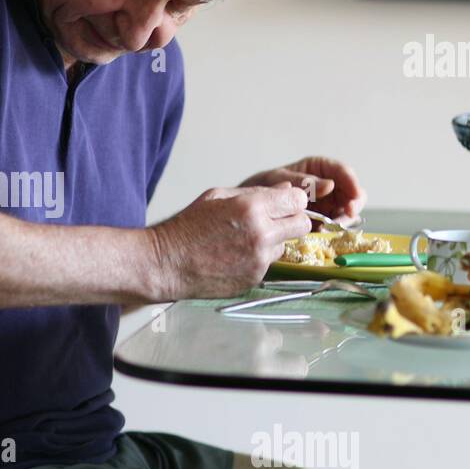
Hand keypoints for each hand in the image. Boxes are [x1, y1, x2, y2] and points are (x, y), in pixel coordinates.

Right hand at [149, 183, 310, 299]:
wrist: (167, 264)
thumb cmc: (187, 228)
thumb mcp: (217, 196)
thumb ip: (255, 192)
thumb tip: (286, 190)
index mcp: (251, 208)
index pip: (298, 201)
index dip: (293, 202)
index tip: (284, 204)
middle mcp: (261, 234)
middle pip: (302, 225)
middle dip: (291, 221)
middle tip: (273, 221)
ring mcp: (259, 260)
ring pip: (286, 246)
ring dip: (273, 241)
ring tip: (244, 240)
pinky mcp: (255, 278)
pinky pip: (269, 264)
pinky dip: (258, 259)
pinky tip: (235, 256)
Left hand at [240, 156, 366, 224]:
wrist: (250, 207)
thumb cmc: (263, 185)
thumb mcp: (279, 179)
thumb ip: (303, 182)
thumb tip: (330, 185)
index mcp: (319, 167)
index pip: (343, 171)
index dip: (352, 183)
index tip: (354, 197)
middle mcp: (327, 184)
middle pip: (352, 193)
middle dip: (351, 204)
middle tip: (344, 217)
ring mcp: (326, 202)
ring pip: (347, 210)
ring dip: (343, 219)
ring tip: (329, 225)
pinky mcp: (322, 219)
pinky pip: (335, 224)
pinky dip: (332, 228)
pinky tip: (321, 231)